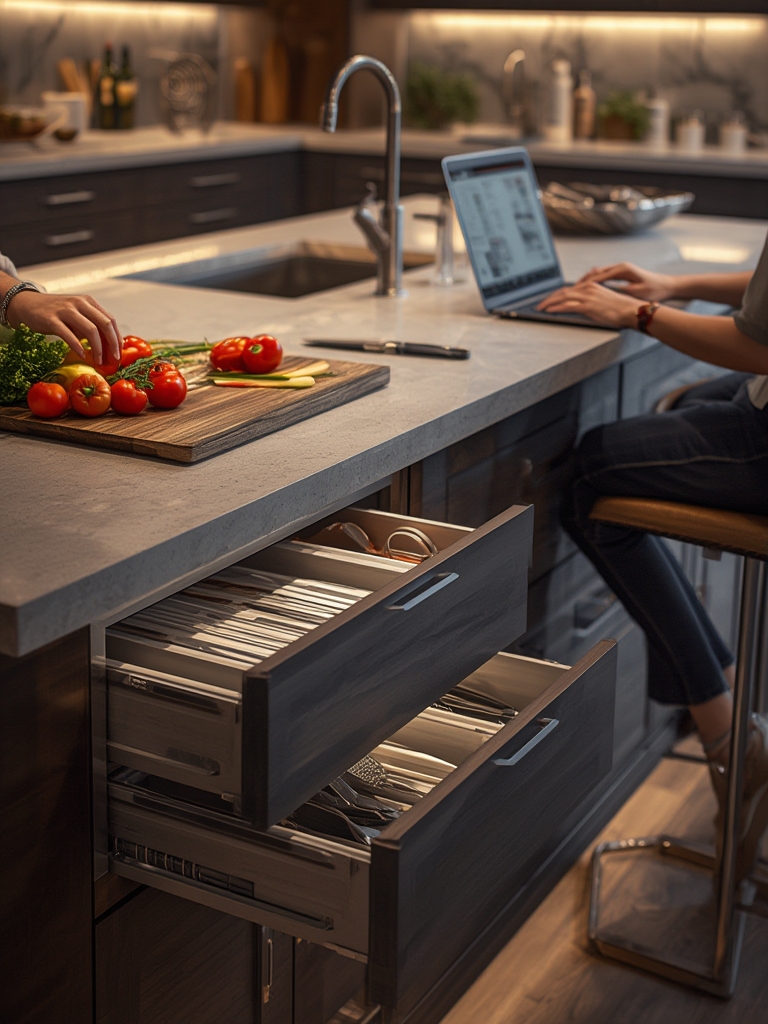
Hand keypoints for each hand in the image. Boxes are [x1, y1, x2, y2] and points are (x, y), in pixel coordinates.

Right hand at [7, 290, 121, 362]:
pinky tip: (82, 355)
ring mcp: (65, 310)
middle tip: (114, 359)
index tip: (119, 353)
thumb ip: (91, 326)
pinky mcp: (51, 319)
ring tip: (98, 361)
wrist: (26, 303)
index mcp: (88, 302)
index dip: (117, 337)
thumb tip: (109, 346)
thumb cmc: (55, 312)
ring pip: (90, 330)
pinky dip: (78, 346)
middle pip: (105, 324)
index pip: (110, 320)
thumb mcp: (77, 315)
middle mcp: (79, 303)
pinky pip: (69, 335)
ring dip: (98, 348)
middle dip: (113, 344)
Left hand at [537, 280, 641, 327]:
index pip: (569, 289)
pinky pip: (567, 306)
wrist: (631, 310)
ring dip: (548, 303)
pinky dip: (556, 308)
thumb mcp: (604, 302)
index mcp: (591, 286)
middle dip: (549, 298)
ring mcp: (587, 296)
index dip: (556, 295)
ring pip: (562, 297)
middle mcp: (588, 288)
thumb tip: (583, 308)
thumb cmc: (621, 309)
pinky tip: (549, 311)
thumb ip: (593, 302)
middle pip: (562, 292)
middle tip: (539, 304)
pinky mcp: (588, 305)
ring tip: (540, 308)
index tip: (549, 300)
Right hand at [577, 262, 675, 301]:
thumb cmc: (654, 289)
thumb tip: (605, 292)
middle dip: (581, 282)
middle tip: (569, 290)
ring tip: (573, 290)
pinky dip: (593, 281)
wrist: (666, 285)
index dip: (584, 285)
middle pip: (594, 273)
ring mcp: (620, 268)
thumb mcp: (636, 291)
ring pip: (597, 273)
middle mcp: (619, 266)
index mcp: (622, 270)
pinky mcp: (621, 272)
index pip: (598, 277)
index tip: (573, 291)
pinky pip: (602, 275)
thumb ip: (619, 290)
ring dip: (585, 281)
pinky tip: (587, 288)